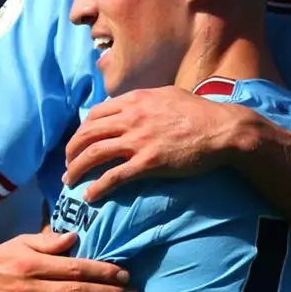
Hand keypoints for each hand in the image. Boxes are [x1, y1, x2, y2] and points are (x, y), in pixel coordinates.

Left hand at [64, 88, 255, 201]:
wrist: (222, 130)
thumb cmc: (201, 113)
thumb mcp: (169, 95)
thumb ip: (147, 100)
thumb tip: (135, 104)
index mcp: (135, 100)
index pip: (96, 114)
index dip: (82, 129)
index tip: (79, 142)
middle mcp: (132, 118)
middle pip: (88, 133)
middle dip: (72, 150)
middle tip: (67, 164)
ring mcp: (139, 141)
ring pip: (94, 154)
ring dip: (76, 169)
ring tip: (69, 182)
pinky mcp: (148, 163)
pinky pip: (114, 176)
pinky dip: (98, 187)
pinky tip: (90, 196)